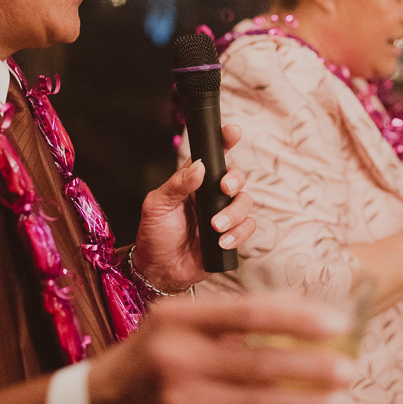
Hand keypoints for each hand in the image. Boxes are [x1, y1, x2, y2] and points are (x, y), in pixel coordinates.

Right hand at [88, 293, 356, 403]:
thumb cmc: (146, 361)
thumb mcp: (172, 324)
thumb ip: (226, 318)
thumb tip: (296, 307)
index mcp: (176, 320)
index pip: (248, 313)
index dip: (297, 317)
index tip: (335, 322)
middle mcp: (178, 359)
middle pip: (261, 362)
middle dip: (313, 366)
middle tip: (349, 367)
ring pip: (261, 403)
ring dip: (309, 402)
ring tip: (341, 397)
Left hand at [133, 125, 255, 291]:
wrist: (159, 271)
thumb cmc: (154, 235)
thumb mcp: (157, 206)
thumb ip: (177, 184)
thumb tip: (199, 166)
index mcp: (192, 182)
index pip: (212, 156)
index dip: (224, 142)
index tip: (232, 132)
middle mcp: (210, 196)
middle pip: (235, 177)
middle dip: (235, 179)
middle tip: (224, 188)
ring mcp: (222, 215)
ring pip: (245, 202)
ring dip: (234, 213)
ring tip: (215, 226)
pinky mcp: (231, 236)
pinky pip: (248, 228)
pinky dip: (238, 233)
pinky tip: (221, 241)